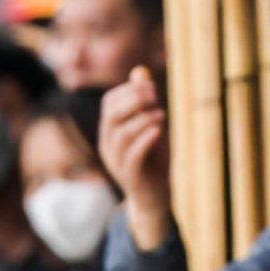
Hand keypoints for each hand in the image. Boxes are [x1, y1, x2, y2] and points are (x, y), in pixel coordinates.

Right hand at [99, 67, 171, 249]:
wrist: (155, 198)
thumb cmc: (154, 160)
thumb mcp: (151, 127)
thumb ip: (145, 103)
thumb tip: (141, 72)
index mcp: (110, 132)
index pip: (109, 104)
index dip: (128, 92)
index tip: (150, 86)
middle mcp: (108, 146)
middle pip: (112, 116)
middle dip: (133, 102)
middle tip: (154, 95)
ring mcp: (116, 162)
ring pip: (121, 135)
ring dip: (142, 120)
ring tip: (161, 115)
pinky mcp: (130, 176)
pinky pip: (132, 156)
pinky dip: (144, 140)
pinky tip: (158, 131)